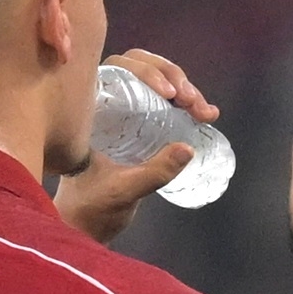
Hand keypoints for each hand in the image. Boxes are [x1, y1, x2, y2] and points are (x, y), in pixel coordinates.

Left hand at [55, 49, 219, 244]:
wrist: (87, 225)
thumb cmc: (91, 207)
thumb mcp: (122, 190)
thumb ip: (153, 173)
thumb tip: (188, 149)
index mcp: (91, 107)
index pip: (119, 68)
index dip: (147, 71)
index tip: (168, 93)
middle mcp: (107, 102)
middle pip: (143, 68)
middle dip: (174, 78)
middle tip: (193, 103)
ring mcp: (126, 111)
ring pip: (158, 82)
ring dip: (185, 90)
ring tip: (205, 112)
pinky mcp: (141, 125)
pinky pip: (164, 102)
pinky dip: (186, 104)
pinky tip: (205, 115)